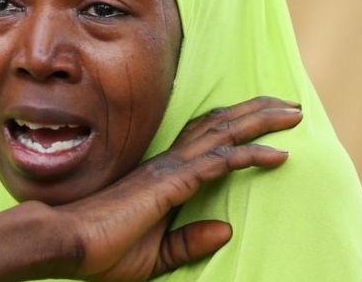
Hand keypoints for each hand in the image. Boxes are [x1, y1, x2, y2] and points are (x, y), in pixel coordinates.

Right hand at [56, 96, 302, 281]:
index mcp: (163, 177)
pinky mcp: (169, 185)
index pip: (205, 142)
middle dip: (255, 114)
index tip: (266, 124)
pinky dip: (248, 155)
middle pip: (218, 128)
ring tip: (291, 113)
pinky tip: (276, 154)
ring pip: (223, 135)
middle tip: (289, 106)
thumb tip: (226, 232)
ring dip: (259, 122)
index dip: (236, 128)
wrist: (69, 244)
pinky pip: (217, 164)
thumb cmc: (104, 250)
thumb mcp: (156, 255)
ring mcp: (169, 172)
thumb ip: (190, 242)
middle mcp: (168, 166)